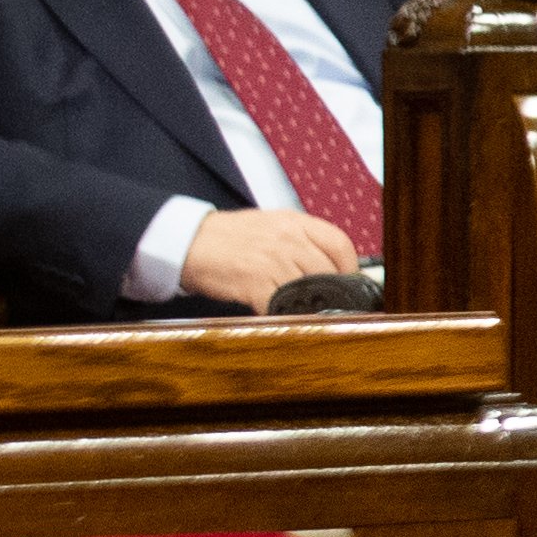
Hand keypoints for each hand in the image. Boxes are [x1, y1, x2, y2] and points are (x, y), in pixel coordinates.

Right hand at [182, 210, 361, 311]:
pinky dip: (281, 314)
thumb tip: (332, 268)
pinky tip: (274, 313)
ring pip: (308, 291)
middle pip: (328, 272)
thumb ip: (301, 241)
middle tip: (321, 304)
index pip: (340, 243)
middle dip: (327, 292)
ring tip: (296, 310)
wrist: (187, 241)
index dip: (349, 268)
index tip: (348, 283)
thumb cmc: (230, 237)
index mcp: (295, 222)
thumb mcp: (272, 226)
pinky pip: (281, 306)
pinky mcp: (255, 281)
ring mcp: (272, 260)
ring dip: (304, 305)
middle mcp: (288, 238)